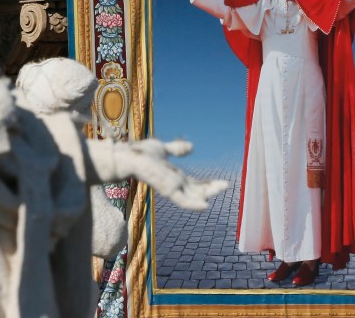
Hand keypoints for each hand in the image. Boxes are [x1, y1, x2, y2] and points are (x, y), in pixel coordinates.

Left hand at [89, 138, 226, 211]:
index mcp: (174, 177)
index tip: (223, 184)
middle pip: (197, 191)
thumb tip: (192, 147)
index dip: (209, 185)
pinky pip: (181, 200)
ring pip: (193, 196)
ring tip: (222, 188)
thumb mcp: (163, 149)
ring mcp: (170, 187)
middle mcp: (174, 184)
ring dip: (208, 193)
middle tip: (227, 185)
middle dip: (212, 189)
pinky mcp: (166, 188)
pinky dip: (193, 204)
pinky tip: (205, 206)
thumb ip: (176, 149)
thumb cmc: (140, 153)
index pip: (195, 185)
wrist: (128, 156)